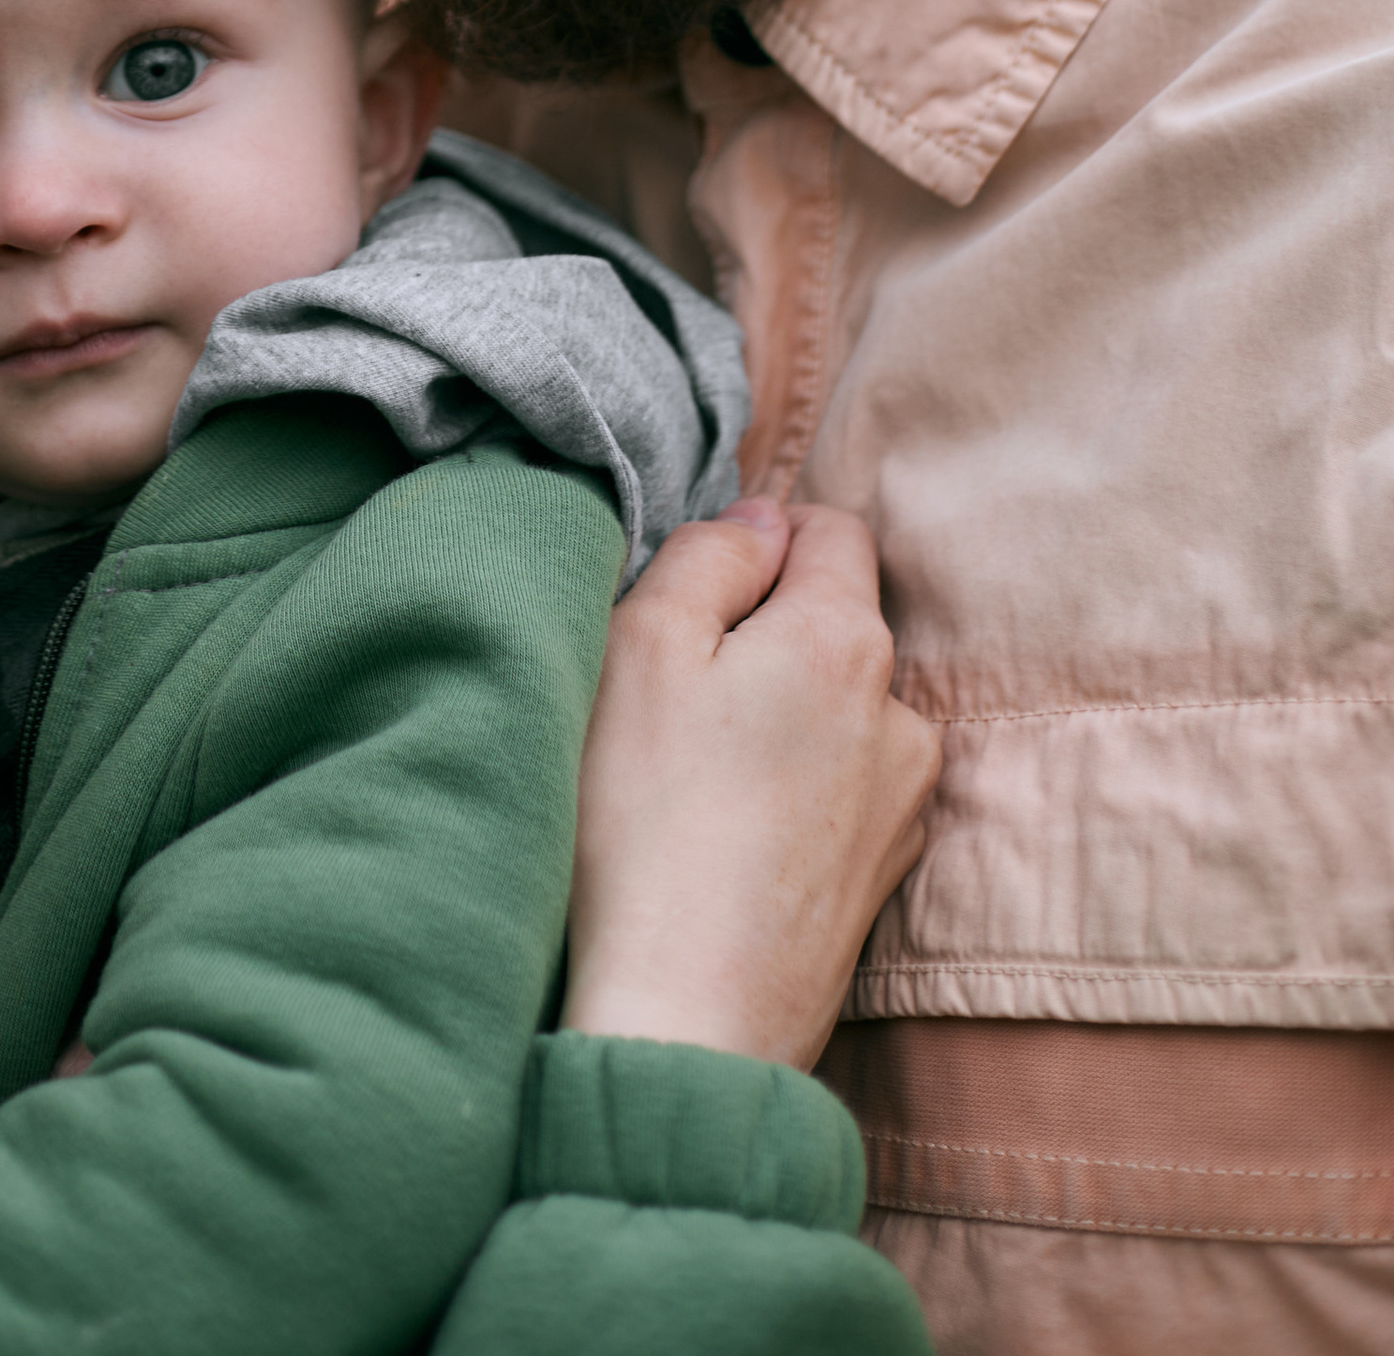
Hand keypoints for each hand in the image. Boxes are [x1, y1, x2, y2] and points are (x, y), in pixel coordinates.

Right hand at [559, 497, 941, 1070]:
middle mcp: (901, 718)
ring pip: (838, 714)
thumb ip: (711, 554)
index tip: (694, 595)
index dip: (758, 539)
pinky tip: (725, 838)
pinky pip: (840, 794)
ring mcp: (901, 809)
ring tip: (694, 780)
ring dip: (781, 721)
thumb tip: (764, 524)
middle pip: (834, 626)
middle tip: (674, 695)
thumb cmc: (646, 821)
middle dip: (764, 637)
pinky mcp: (882, 884)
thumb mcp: (642, 643)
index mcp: (845, 642)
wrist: (686, 1020)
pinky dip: (792, 795)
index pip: (831, 529)